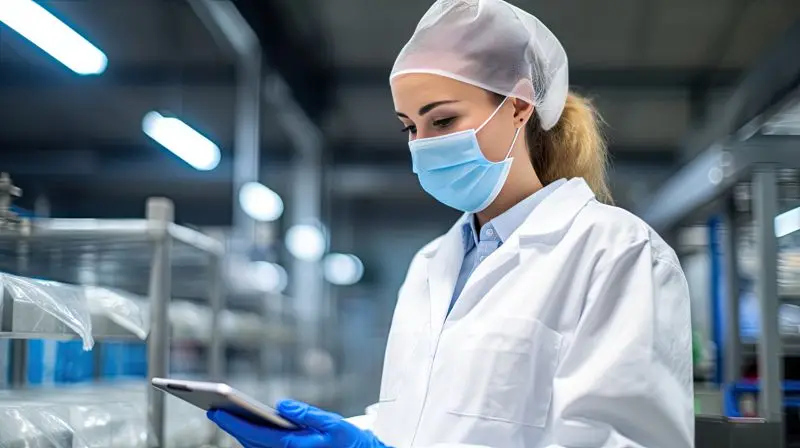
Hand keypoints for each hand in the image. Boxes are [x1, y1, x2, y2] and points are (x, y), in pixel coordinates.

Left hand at [208, 399, 389, 447]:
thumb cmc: (350, 442)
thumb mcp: (334, 423)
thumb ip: (307, 413)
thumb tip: (281, 405)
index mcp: (296, 446)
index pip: (257, 435)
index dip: (234, 424)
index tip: (216, 412)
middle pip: (251, 443)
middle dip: (232, 427)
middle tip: (213, 410)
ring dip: (240, 433)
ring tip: (226, 415)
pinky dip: (253, 438)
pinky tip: (247, 426)